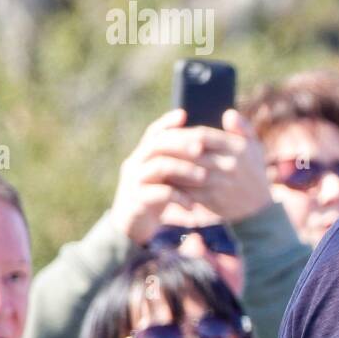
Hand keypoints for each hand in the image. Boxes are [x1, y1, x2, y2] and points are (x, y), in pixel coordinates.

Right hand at [110, 108, 198, 244]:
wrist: (135, 223)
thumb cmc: (157, 195)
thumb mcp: (166, 176)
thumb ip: (178, 160)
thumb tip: (202, 142)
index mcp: (144, 155)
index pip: (154, 132)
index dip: (166, 122)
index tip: (184, 114)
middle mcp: (136, 164)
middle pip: (156, 144)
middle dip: (180, 143)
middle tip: (201, 148)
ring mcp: (135, 181)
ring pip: (159, 166)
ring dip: (184, 169)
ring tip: (203, 177)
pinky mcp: (137, 200)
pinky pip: (158, 194)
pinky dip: (178, 197)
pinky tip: (192, 204)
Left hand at [166, 109, 272, 222]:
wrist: (258, 208)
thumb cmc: (253, 172)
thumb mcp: (254, 147)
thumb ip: (243, 128)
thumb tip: (229, 113)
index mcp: (238, 148)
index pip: (203, 135)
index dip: (183, 133)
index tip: (170, 134)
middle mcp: (230, 164)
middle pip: (192, 152)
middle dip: (172, 149)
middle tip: (156, 147)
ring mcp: (221, 182)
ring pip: (187, 171)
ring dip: (170, 166)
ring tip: (157, 162)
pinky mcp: (213, 198)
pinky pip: (188, 188)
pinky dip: (174, 184)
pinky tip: (165, 179)